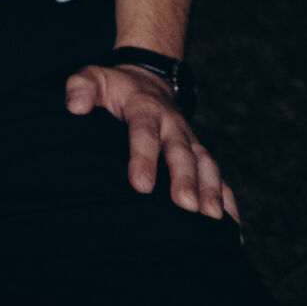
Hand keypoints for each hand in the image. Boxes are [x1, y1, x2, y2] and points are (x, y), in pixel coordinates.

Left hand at [65, 63, 240, 222]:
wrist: (146, 80)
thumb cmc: (114, 88)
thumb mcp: (94, 78)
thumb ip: (81, 86)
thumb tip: (75, 106)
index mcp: (145, 107)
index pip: (144, 131)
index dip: (144, 157)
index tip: (142, 185)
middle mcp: (173, 124)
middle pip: (182, 152)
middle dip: (185, 179)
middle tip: (186, 206)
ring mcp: (190, 140)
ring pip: (206, 165)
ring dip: (211, 190)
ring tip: (212, 219)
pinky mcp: (200, 154)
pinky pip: (218, 176)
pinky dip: (228, 200)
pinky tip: (231, 227)